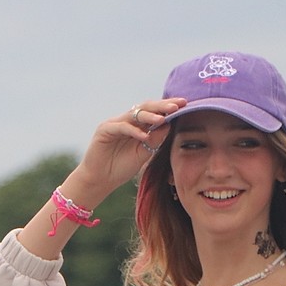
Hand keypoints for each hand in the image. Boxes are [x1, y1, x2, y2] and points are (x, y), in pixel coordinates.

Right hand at [69, 98, 184, 198]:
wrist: (100, 181)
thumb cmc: (120, 168)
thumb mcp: (143, 154)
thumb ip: (155, 140)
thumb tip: (169, 125)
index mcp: (137, 125)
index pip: (154, 112)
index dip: (168, 108)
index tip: (185, 105)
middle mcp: (126, 121)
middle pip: (145, 107)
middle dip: (162, 105)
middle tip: (178, 104)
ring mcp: (115, 124)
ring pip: (134, 114)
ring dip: (150, 115)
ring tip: (163, 118)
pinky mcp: (104, 130)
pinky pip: (122, 127)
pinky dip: (134, 130)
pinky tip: (144, 136)